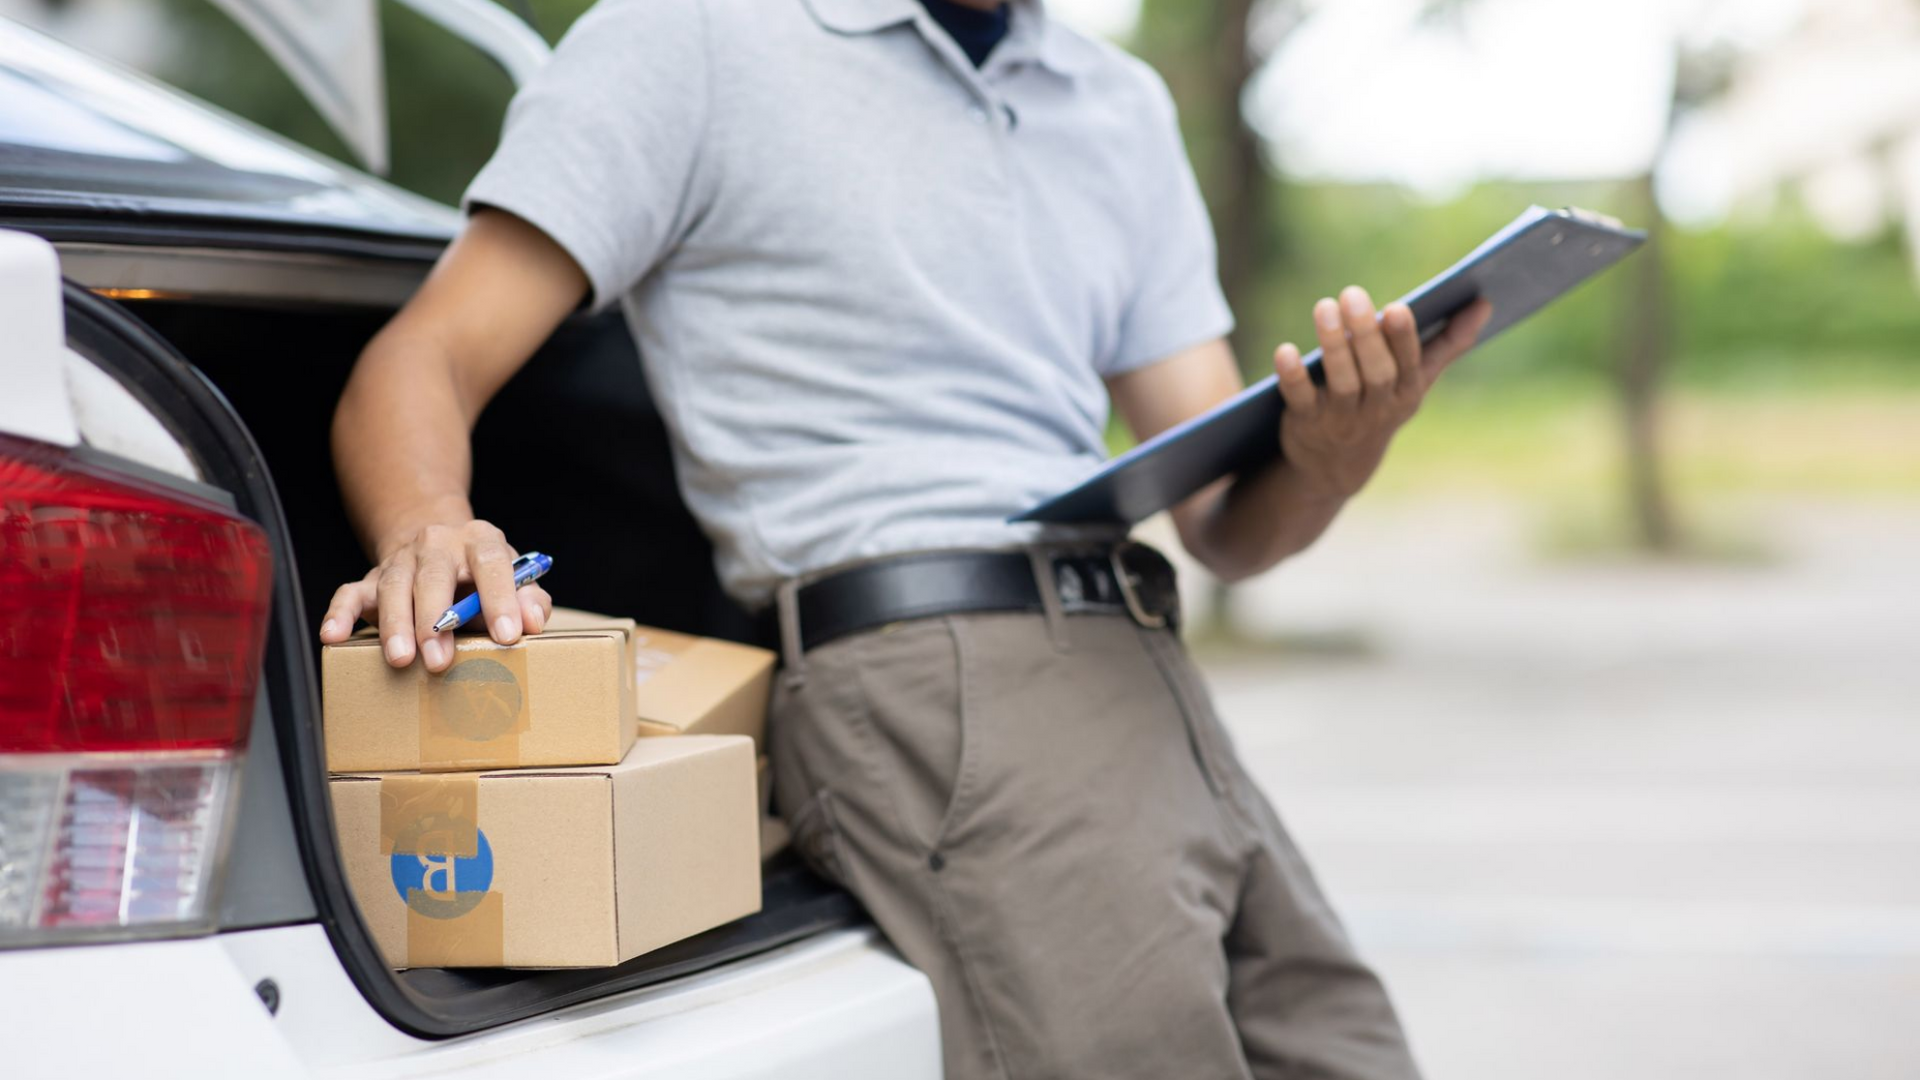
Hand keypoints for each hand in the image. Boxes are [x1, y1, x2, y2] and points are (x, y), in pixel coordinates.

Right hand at [315, 518, 552, 671]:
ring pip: (394, 587)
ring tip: (401, 660)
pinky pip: (349, 593)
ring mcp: (401, 560)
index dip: (501, 598)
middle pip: (434, 577)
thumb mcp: (514, 579)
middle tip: (439, 661)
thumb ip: (529, 599)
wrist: (437, 543)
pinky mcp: (371, 578)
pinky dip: (339, 613)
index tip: (508, 635)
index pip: (492, 563)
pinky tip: (333, 636)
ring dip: (396, 624)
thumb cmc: (482, 575)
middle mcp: (438, 544)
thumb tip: (534, 622)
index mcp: (479, 540)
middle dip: (435, 621)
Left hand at [1273, 286, 1491, 499]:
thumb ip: (1448, 342)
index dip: (1402, 338)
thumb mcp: (1416, 380)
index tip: (1396, 308)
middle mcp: (1377, 408)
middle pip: (1375, 372)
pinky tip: (1285, 351)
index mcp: (1406, 393)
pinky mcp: (1306, 423)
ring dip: (1332, 345)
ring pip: (1341, 383)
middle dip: (1365, 335)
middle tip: (1353, 294)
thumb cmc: (1382, 405)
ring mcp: (1341, 419)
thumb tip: (1485, 303)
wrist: (1337, 466)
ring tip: (1324, 307)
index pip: (1409, 364)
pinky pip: (1300, 399)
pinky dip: (1292, 376)